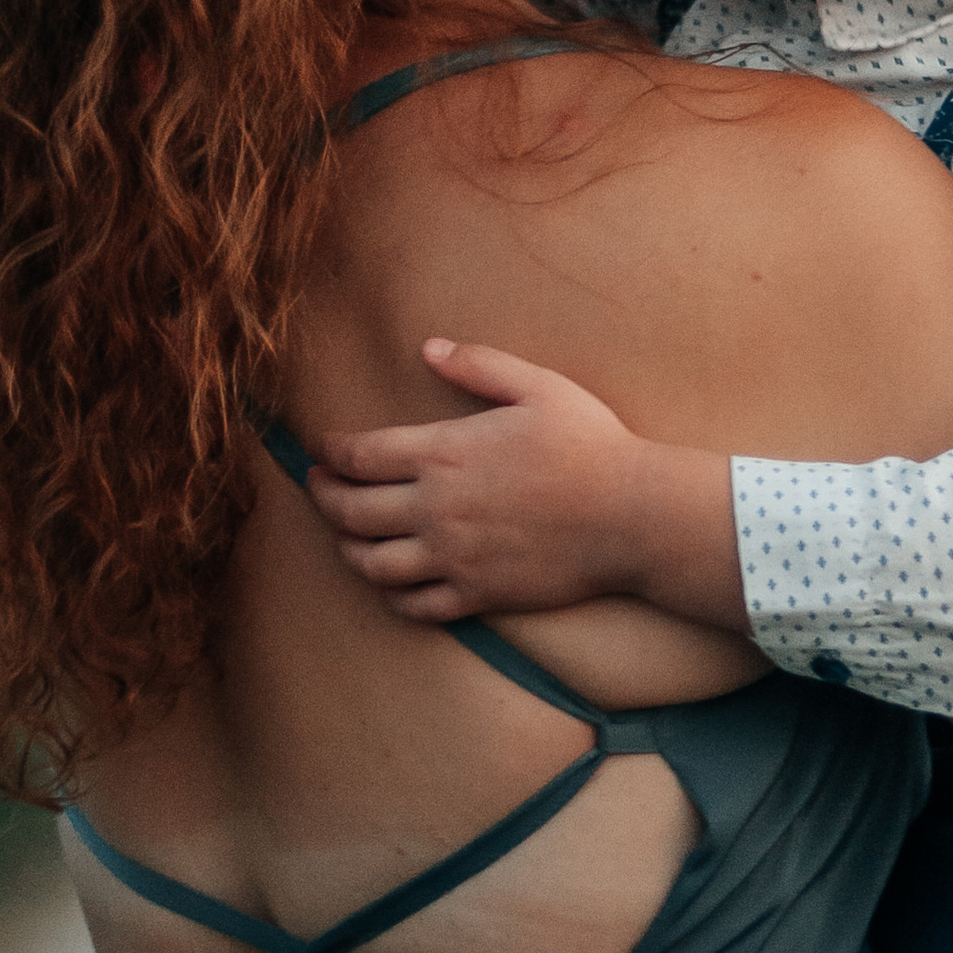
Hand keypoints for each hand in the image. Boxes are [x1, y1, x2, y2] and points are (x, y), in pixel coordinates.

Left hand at [306, 342, 746, 631]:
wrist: (632, 515)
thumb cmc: (590, 444)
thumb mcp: (538, 386)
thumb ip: (478, 364)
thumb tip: (428, 347)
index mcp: (444, 453)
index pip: (358, 456)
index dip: (329, 453)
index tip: (322, 450)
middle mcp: (436, 508)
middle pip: (349, 511)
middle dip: (324, 498)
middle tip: (319, 488)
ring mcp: (453, 557)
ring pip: (371, 564)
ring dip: (348, 549)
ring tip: (346, 537)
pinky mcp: (476, 594)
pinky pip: (413, 605)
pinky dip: (391, 595)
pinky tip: (393, 582)